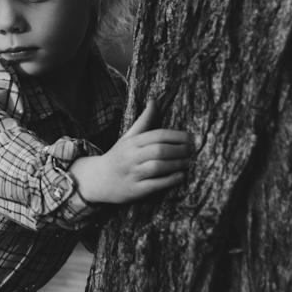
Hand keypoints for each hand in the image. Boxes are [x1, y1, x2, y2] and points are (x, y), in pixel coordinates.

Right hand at [70, 99, 195, 206]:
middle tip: (194, 150)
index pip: (157, 135)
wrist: (97, 180)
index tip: (191, 137)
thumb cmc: (118, 156)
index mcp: (132, 142)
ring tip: (190, 162)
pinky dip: (169, 180)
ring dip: (177, 164)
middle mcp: (131, 157)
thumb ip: (143, 121)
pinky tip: (181, 176)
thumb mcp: (128, 137)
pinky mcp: (135, 190)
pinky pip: (154, 185)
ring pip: (158, 167)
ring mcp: (132, 174)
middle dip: (180, 149)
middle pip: (159, 150)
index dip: (177, 135)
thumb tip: (154, 101)